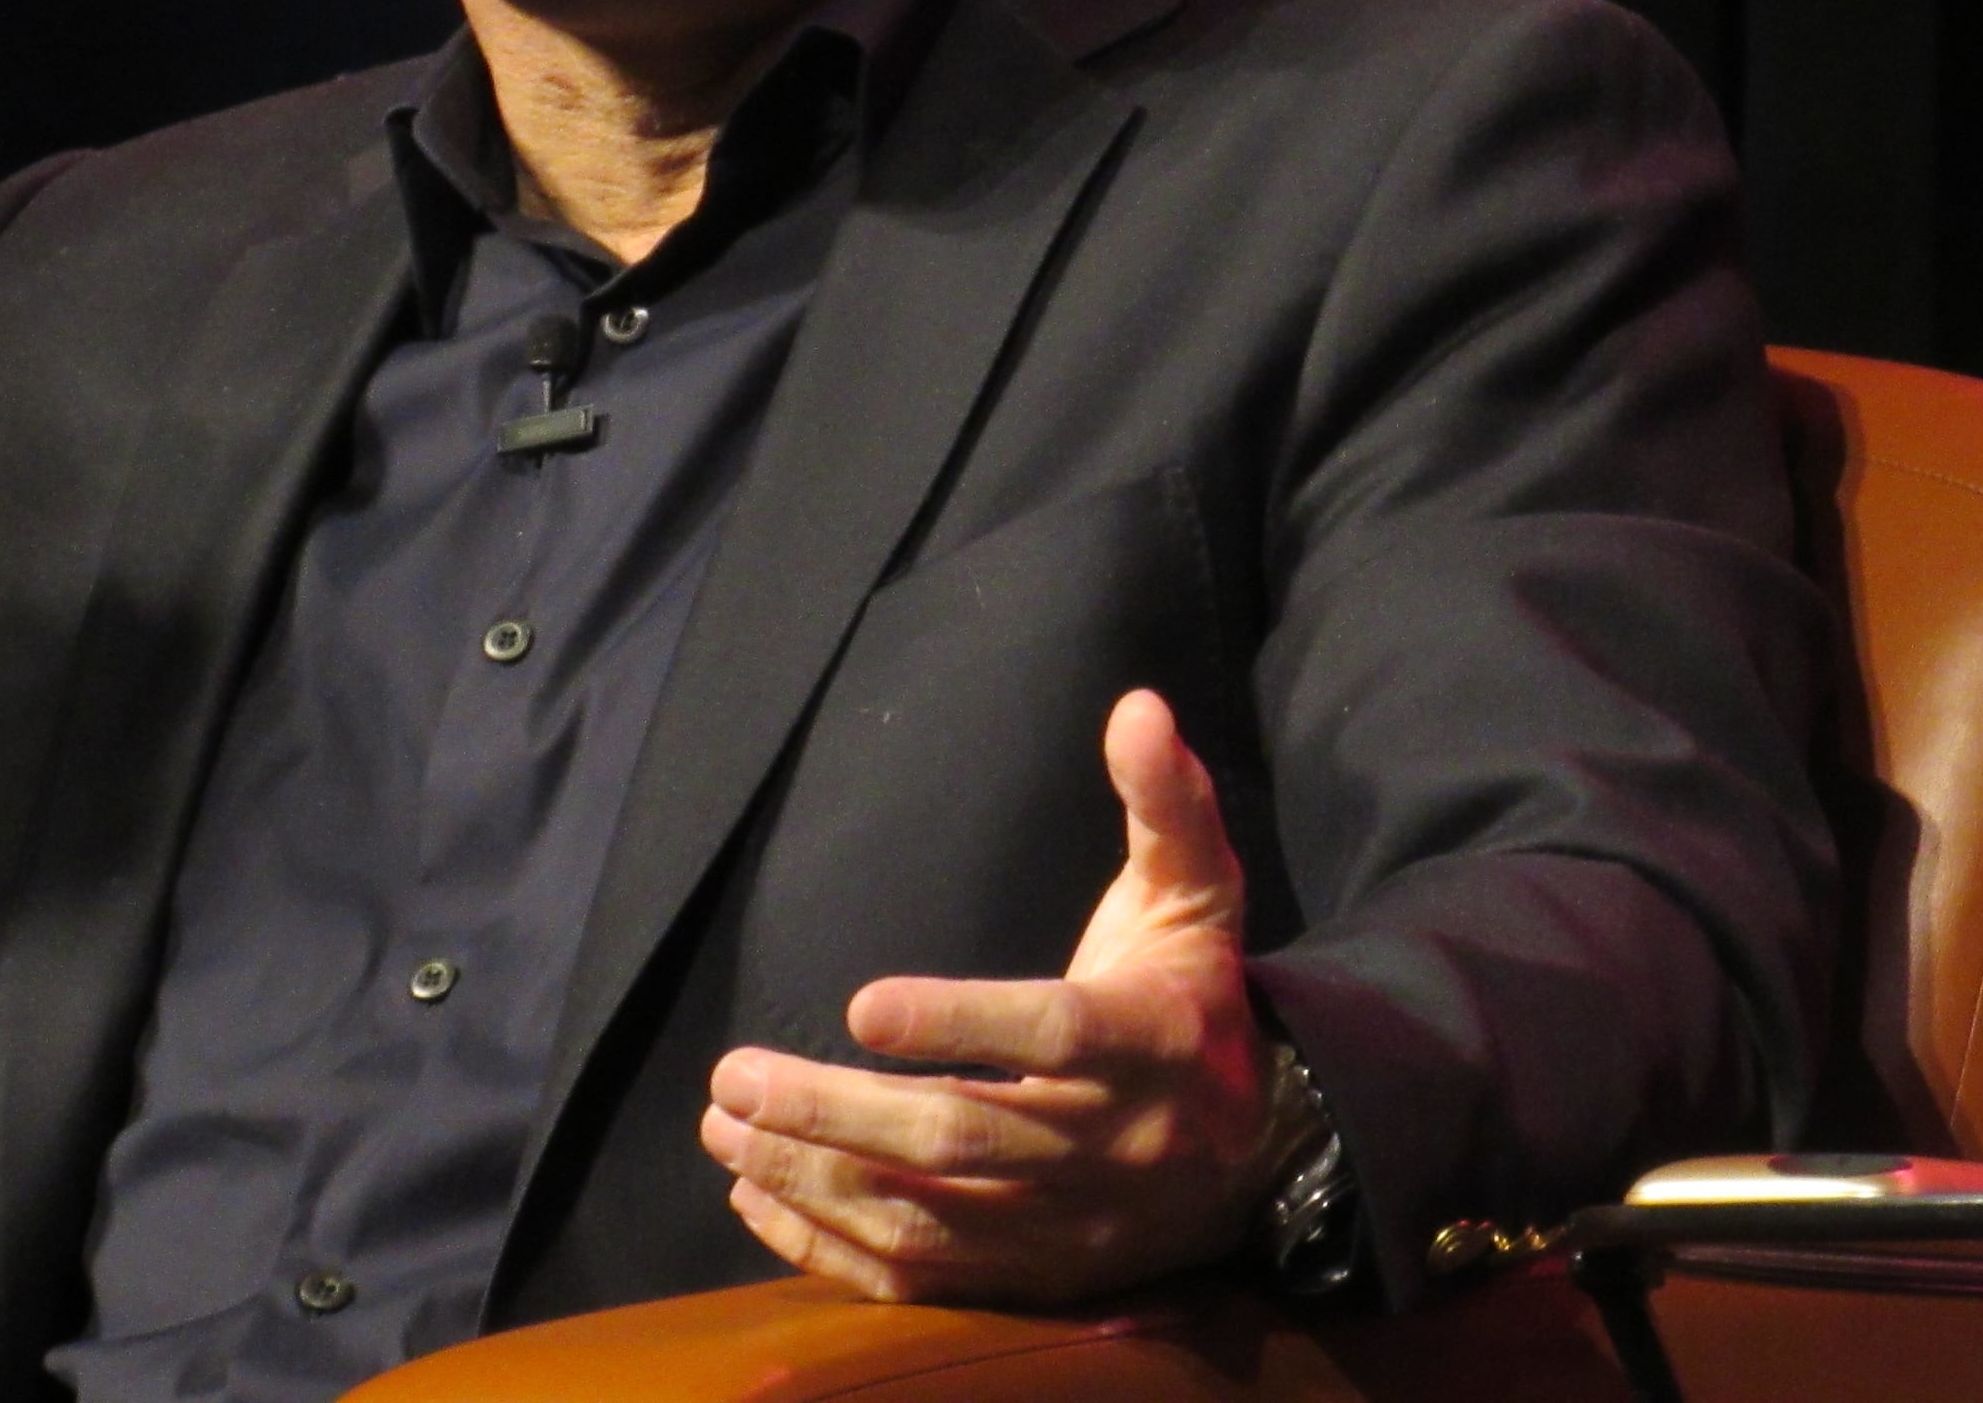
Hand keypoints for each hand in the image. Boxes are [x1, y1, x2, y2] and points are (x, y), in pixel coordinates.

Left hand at [699, 689, 1284, 1304]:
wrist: (1260, 1149)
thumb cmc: (1191, 995)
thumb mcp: (1194, 891)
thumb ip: (1165, 803)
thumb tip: (1138, 707)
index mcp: (1150, 1040)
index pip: (1052, 1032)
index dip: (959, 1021)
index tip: (860, 1004)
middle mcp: (1110, 1143)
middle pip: (964, 1136)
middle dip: (839, 1112)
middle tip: (735, 1074)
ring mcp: (1070, 1224)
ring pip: (931, 1215)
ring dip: (815, 1175)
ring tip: (722, 1126)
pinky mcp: (1036, 1274)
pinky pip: (925, 1275)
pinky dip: (834, 1245)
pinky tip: (757, 1196)